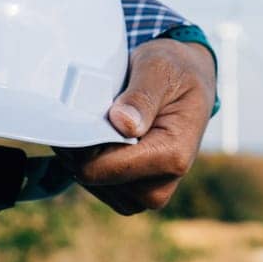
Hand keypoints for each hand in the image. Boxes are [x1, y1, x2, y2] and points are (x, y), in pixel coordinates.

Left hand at [57, 38, 215, 214]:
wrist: (188, 80)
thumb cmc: (174, 72)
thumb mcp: (159, 68)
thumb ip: (142, 96)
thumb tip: (123, 123)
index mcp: (172, 156)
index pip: (101, 169)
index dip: (80, 143)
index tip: (74, 114)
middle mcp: (163, 183)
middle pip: (94, 179)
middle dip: (82, 148)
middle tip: (87, 113)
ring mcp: (149, 193)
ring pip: (94, 185)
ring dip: (86, 154)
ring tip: (98, 121)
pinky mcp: (137, 192)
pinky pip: (100, 186)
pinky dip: (92, 161)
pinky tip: (100, 135)